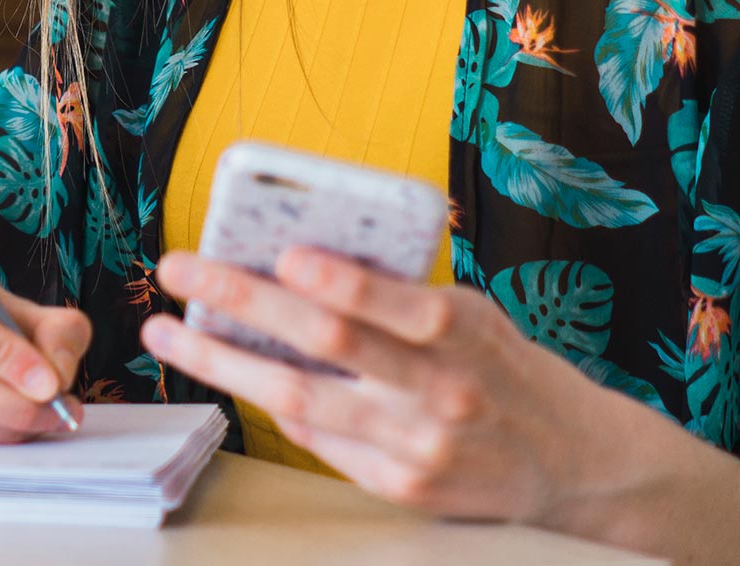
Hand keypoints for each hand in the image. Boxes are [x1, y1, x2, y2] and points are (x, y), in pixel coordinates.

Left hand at [142, 247, 661, 524]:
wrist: (570, 462)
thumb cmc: (503, 367)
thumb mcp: (473, 316)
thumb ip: (401, 296)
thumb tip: (298, 259)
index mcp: (466, 334)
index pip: (399, 306)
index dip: (342, 281)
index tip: (285, 253)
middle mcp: (441, 394)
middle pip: (329, 346)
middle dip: (243, 302)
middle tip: (179, 270)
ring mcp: (417, 447)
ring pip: (301, 400)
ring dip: (223, 363)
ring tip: (169, 334)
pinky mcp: (400, 486)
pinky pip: (318, 438)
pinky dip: (272, 402)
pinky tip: (232, 373)